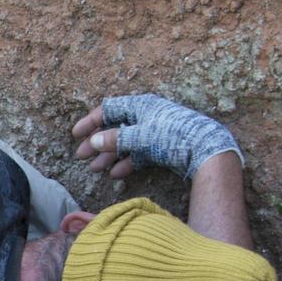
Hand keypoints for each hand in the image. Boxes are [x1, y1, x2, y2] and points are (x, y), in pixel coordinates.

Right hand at [72, 93, 241, 179]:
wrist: (205, 148)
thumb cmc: (172, 135)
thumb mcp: (141, 135)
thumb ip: (116, 138)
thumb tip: (93, 141)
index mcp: (140, 106)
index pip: (108, 109)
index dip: (91, 122)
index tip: (76, 135)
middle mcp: (145, 116)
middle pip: (114, 127)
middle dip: (97, 143)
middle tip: (82, 156)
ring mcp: (153, 132)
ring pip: (125, 143)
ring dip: (109, 156)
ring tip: (95, 169)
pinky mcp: (160, 147)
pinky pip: (137, 154)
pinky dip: (126, 163)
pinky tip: (116, 174)